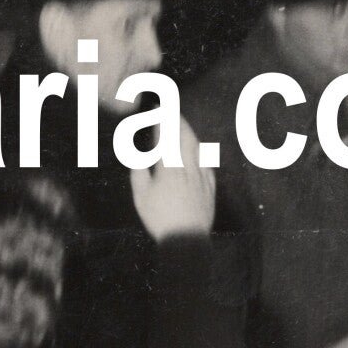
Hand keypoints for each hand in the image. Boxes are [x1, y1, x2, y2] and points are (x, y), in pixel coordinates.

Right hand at [130, 119, 216, 239]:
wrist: (186, 238)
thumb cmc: (159, 218)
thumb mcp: (141, 196)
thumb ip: (139, 174)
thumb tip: (138, 158)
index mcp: (169, 168)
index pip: (166, 138)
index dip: (162, 121)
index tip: (157, 110)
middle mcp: (187, 167)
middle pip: (184, 137)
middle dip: (177, 121)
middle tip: (171, 109)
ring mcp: (201, 177)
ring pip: (197, 148)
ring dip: (190, 133)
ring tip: (183, 124)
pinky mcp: (210, 187)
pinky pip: (207, 163)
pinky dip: (202, 151)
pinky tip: (200, 150)